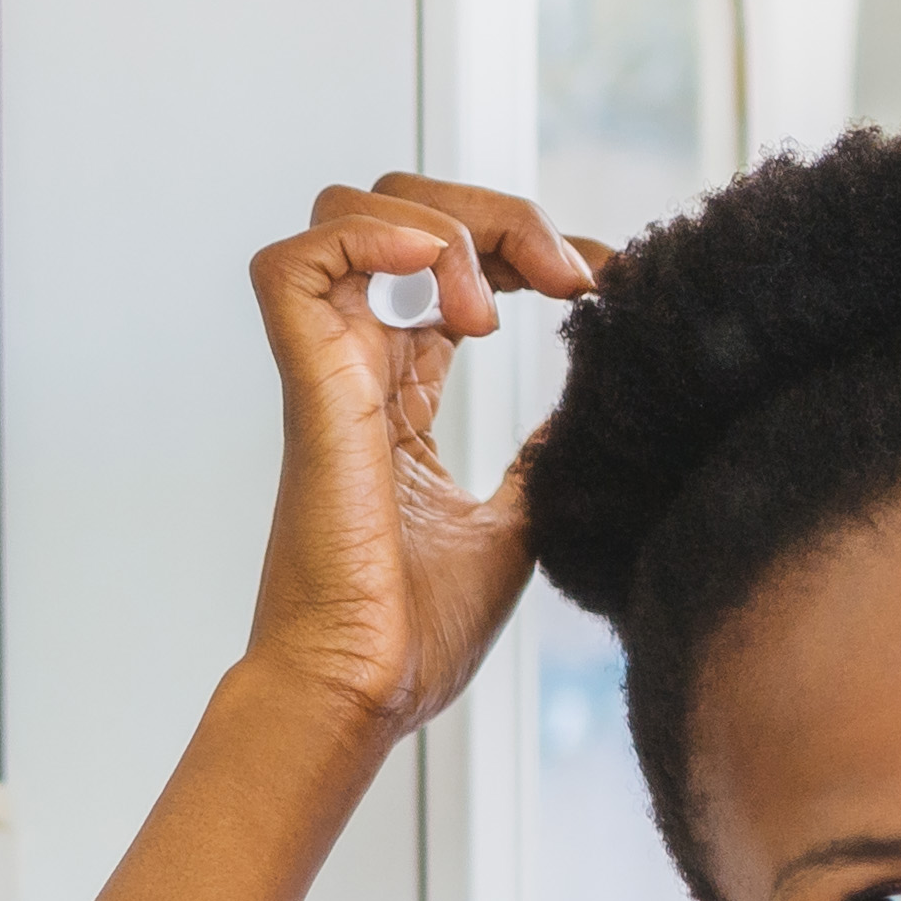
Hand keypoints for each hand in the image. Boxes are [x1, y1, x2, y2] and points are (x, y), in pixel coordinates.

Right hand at [235, 175, 598, 745]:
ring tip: (498, 307)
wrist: (366, 692)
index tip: (606, 285)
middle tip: (566, 281)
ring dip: (441, 225)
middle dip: (495, 217)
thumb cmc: (419, 634)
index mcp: (398, 395)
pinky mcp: (311, 391)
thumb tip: (599, 408)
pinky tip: (441, 279)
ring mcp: (329, 372)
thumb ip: (546, 456)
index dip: (527, 247)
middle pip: (399, 209)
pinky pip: (293, 266)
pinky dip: (366, 237)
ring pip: (346, 211)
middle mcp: (358, 367)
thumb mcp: (521, 522)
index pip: (451, 266)